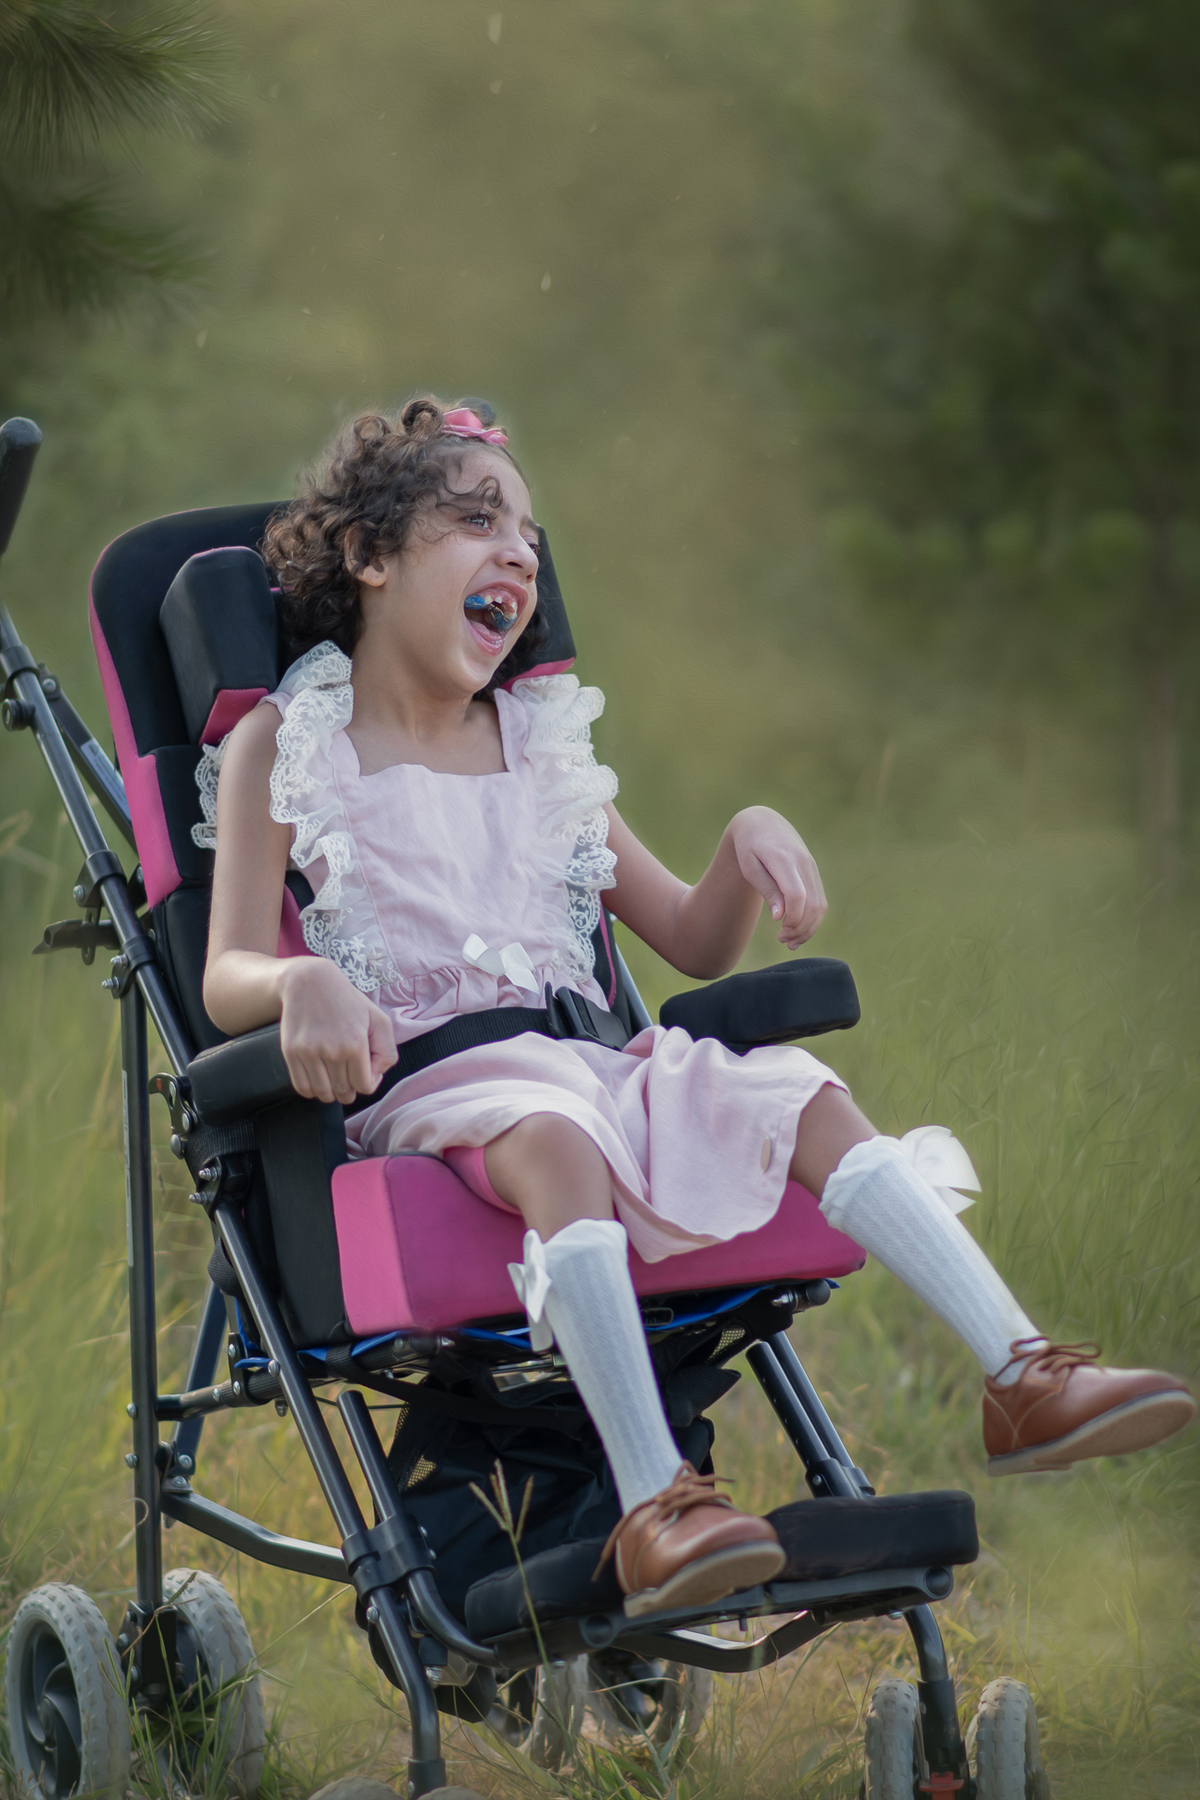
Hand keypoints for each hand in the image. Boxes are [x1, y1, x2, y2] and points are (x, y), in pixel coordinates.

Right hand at [278, 957, 397, 1104]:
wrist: (309, 982)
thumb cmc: (348, 1002)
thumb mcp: (379, 1020)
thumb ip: (387, 1052)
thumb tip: (374, 1077)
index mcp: (356, 1044)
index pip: (365, 1086)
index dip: (368, 1082)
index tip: (364, 1070)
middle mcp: (332, 1051)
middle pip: (344, 1093)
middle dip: (350, 1089)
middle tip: (348, 1074)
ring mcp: (309, 1053)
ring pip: (323, 1094)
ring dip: (331, 1092)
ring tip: (333, 1076)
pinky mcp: (291, 1052)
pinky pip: (302, 1087)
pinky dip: (311, 1090)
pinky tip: (318, 1077)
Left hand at [730, 806, 826, 949]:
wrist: (762, 823)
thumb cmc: (749, 847)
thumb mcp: (750, 868)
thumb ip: (767, 890)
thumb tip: (780, 917)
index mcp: (783, 859)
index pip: (797, 895)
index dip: (793, 918)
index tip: (780, 930)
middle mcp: (802, 862)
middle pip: (812, 903)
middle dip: (800, 928)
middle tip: (783, 941)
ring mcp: (811, 867)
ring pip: (820, 904)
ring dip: (808, 928)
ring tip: (790, 942)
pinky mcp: (814, 872)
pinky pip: (820, 900)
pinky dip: (813, 919)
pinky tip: (798, 930)